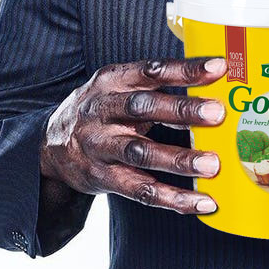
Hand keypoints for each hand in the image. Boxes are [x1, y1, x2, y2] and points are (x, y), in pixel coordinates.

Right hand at [40, 57, 226, 214]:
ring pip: (141, 152)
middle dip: (182, 110)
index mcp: (112, 80)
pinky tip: (201, 201)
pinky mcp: (102, 178)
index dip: (185, 69)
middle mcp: (103, 110)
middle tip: (217, 114)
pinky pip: (141, 190)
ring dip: (179, 159)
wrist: (50, 145)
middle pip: (143, 107)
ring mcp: (100, 146)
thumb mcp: (120, 88)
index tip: (218, 68)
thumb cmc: (103, 110)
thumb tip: (211, 94)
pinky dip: (173, 198)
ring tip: (212, 164)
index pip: (151, 70)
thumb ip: (158, 89)